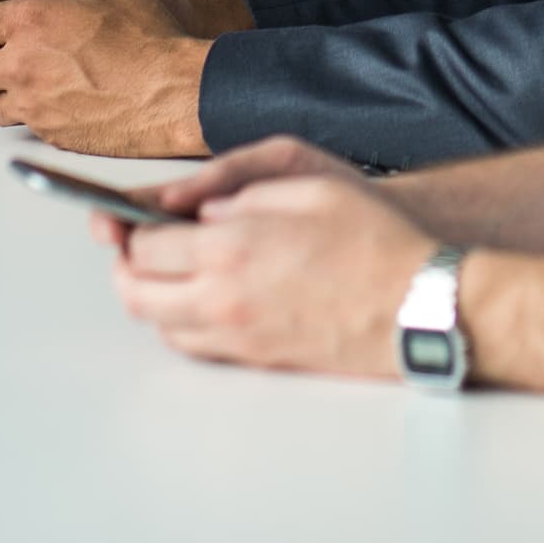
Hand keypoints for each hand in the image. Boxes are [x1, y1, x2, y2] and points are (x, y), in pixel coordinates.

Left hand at [0, 0, 240, 153]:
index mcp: (29, 20)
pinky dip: (33, 113)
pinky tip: (60, 98)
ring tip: (30, 79)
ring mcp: (35, 106)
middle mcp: (22, 65)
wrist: (179, 91)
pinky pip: (24, 124)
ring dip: (1, 92)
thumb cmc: (153, 34)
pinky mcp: (52, 134)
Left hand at [111, 170, 436, 376]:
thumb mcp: (307, 184)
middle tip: (136, 247)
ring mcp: (238, 334)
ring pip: (160, 326)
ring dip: (151, 298)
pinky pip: (193, 347)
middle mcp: (223, 296)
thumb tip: (201, 212)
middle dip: (127, 268)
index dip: (131, 228)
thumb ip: (241, 194)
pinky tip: (199, 301)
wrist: (416, 304)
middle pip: (137, 293)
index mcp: (231, 246)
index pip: (143, 246)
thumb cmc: (373, 239)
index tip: (135, 218)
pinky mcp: (256, 358)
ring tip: (167, 273)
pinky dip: (180, 325)